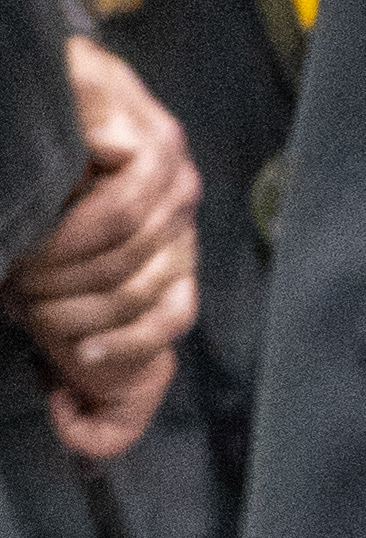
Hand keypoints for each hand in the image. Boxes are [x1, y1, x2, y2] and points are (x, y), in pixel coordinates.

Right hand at [3, 40, 197, 462]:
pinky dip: (71, 235)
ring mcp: (176, 173)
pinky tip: (38, 232)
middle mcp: (178, 209)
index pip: (171, 318)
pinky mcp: (158, 140)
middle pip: (146, 292)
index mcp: (163, 244)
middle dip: (71, 309)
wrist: (14, 98)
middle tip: (23, 295)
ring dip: (61, 273)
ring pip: (129, 258)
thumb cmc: (25, 200)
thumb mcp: (50, 284)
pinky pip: (122, 214)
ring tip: (23, 266)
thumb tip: (93, 439)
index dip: (120, 356)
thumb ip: (82, 341)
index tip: (71, 359)